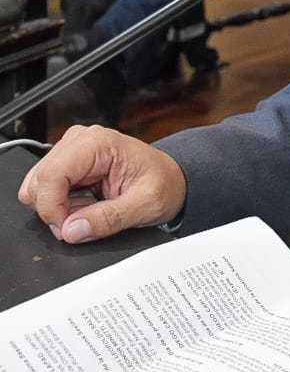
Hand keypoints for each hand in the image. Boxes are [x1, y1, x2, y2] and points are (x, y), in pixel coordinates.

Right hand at [18, 125, 186, 243]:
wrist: (171, 179)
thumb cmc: (163, 184)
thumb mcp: (145, 205)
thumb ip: (108, 219)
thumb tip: (71, 230)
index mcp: (98, 143)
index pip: (50, 175)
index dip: (52, 209)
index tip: (70, 228)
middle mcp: (80, 141)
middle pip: (38, 182)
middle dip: (57, 210)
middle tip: (90, 216)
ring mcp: (71, 151)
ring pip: (37, 188)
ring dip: (60, 207)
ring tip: (93, 206)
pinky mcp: (68, 164)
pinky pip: (46, 191)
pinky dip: (62, 204)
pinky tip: (87, 202)